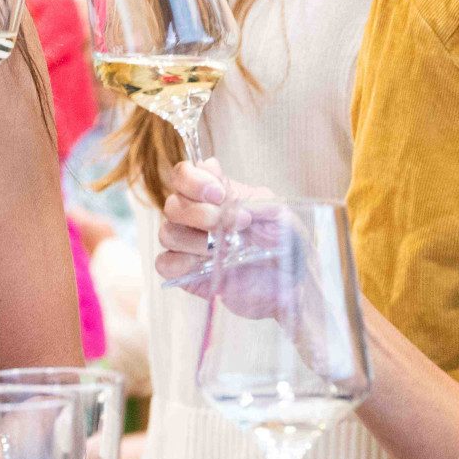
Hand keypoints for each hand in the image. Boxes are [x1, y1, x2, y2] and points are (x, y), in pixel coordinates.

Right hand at [153, 159, 276, 285]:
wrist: (294, 283)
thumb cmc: (288, 244)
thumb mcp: (278, 214)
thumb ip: (249, 199)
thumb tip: (223, 191)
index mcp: (217, 195)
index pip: (183, 175)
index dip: (193, 181)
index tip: (219, 194)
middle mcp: (197, 217)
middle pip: (172, 204)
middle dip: (200, 213)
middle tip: (235, 225)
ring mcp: (190, 246)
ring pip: (167, 233)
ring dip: (196, 240)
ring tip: (225, 248)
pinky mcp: (187, 274)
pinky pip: (164, 264)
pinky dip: (181, 263)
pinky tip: (206, 265)